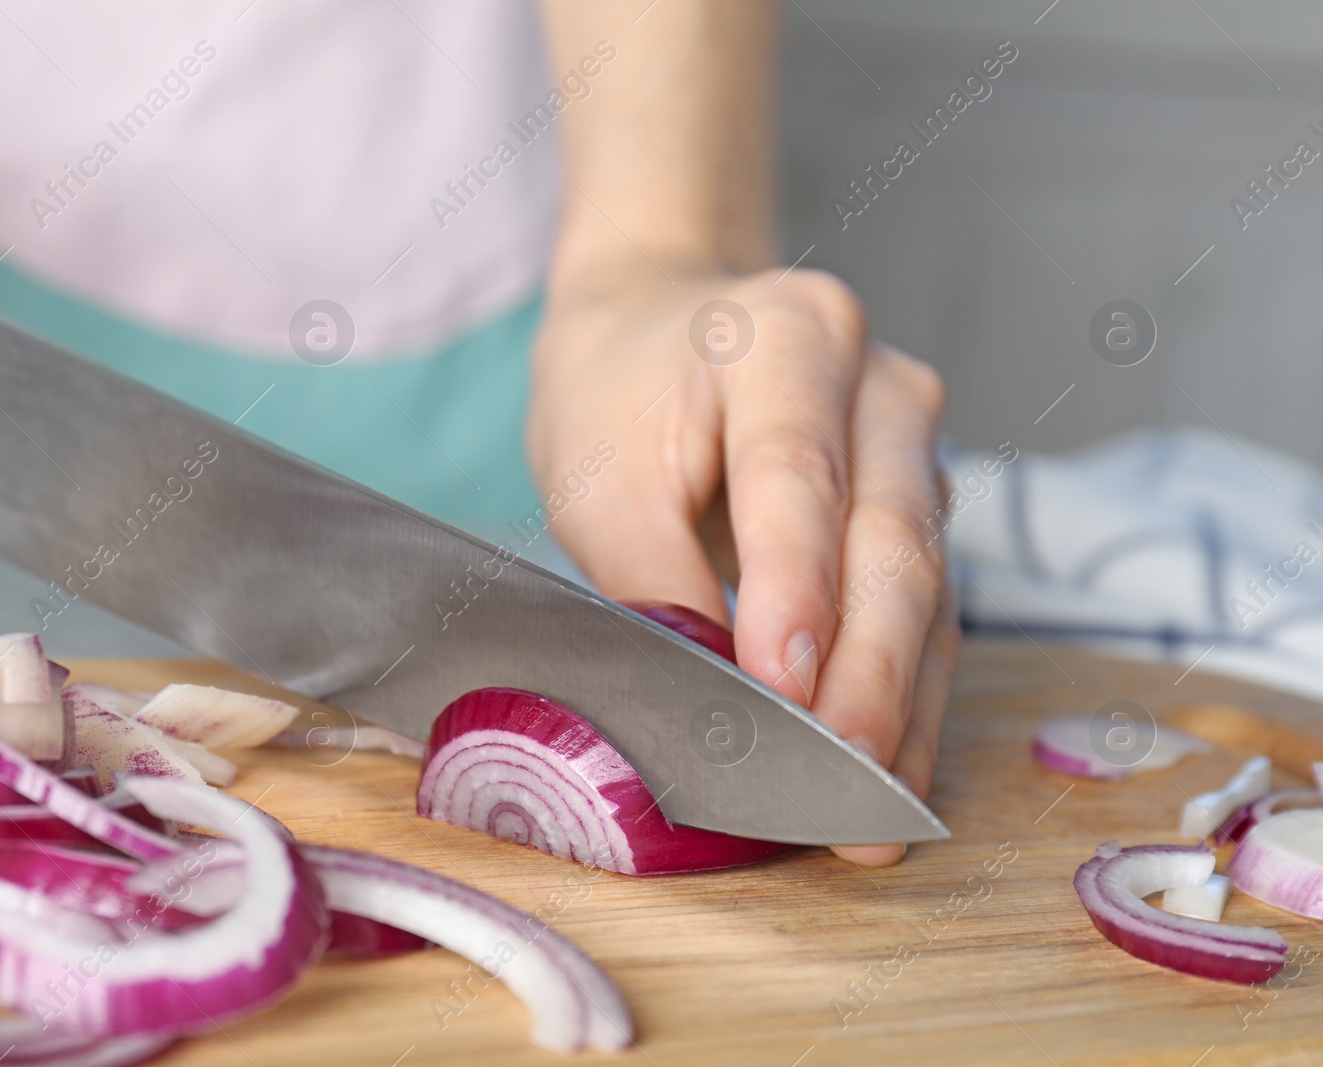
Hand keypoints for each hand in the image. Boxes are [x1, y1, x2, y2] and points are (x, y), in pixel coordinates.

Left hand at [528, 265, 960, 865]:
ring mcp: (912, 443)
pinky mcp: (921, 503)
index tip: (782, 690)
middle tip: (839, 774)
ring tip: (874, 808)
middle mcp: (876, 383)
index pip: (797, 477)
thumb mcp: (599, 478)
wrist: (657, 326)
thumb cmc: (617, 395)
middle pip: (891, 537)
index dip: (795, 591)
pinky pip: (926, 606)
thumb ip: (654, 580)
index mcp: (784, 339)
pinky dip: (906, 690)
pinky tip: (892, 765)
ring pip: (927, 584)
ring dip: (901, 700)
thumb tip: (710, 707)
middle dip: (868, 670)